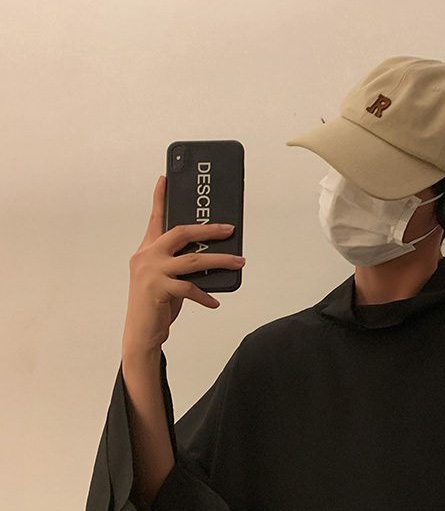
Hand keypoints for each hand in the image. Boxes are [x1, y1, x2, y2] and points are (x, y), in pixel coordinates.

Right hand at [123, 176, 243, 355]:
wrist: (140, 333)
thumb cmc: (156, 305)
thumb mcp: (166, 279)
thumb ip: (180, 265)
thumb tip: (211, 257)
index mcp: (147, 250)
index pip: (155, 218)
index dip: (159, 197)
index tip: (165, 178)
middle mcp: (146, 256)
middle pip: (181, 233)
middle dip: (208, 229)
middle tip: (230, 229)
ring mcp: (150, 272)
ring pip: (193, 260)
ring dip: (220, 261)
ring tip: (239, 262)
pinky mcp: (157, 289)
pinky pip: (189, 287)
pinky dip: (205, 295)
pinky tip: (215, 302)